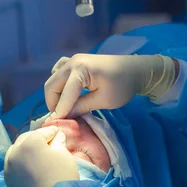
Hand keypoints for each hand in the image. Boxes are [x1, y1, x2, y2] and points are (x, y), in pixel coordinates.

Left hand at [4, 127, 79, 186]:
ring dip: (25, 149)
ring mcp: (8, 167)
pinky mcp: (8, 180)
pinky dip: (20, 162)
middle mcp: (14, 153)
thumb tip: (57, 137)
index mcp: (29, 143)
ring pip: (16, 152)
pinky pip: (12, 165)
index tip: (57, 132)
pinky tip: (29, 165)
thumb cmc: (61, 177)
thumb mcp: (64, 155)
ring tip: (37, 153)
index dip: (51, 132)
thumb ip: (58, 143)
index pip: (41, 133)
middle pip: (25, 139)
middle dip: (36, 138)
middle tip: (48, 141)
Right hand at [45, 53, 177, 117]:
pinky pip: (58, 72)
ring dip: (55, 94)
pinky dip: (59, 83)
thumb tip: (64, 116)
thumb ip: (82, 107)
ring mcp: (72, 60)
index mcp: (81, 69)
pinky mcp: (75, 61)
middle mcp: (73, 62)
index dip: (60, 111)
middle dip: (53, 103)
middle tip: (61, 118)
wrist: (135, 70)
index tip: (56, 126)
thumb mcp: (104, 100)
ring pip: (53, 79)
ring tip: (65, 108)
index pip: (64, 94)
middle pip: (51, 85)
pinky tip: (66, 92)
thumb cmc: (123, 86)